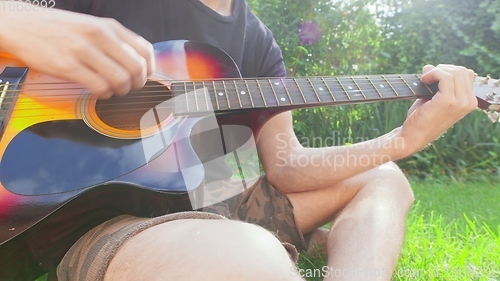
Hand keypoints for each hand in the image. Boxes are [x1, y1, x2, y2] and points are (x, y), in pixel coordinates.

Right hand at [0, 6, 154, 97]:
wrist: (22, 24)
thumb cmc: (59, 28)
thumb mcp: (92, 26)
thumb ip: (115, 41)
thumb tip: (138, 63)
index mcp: (108, 26)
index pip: (145, 50)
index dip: (150, 68)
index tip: (145, 76)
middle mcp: (99, 36)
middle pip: (136, 68)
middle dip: (137, 83)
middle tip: (130, 87)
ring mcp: (83, 51)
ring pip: (120, 79)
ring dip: (120, 90)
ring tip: (113, 89)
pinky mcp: (68, 66)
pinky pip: (98, 87)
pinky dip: (104, 94)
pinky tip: (100, 91)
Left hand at [399, 64, 476, 153]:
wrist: (412, 137)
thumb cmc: (421, 118)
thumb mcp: (432, 97)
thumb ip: (436, 82)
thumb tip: (429, 66)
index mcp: (469, 102)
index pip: (466, 74)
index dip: (448, 70)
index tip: (432, 77)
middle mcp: (469, 103)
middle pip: (462, 71)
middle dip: (442, 69)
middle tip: (426, 77)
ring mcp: (460, 102)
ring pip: (455, 72)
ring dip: (437, 71)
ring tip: (424, 79)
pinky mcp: (448, 101)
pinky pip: (445, 76)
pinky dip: (433, 74)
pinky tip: (423, 80)